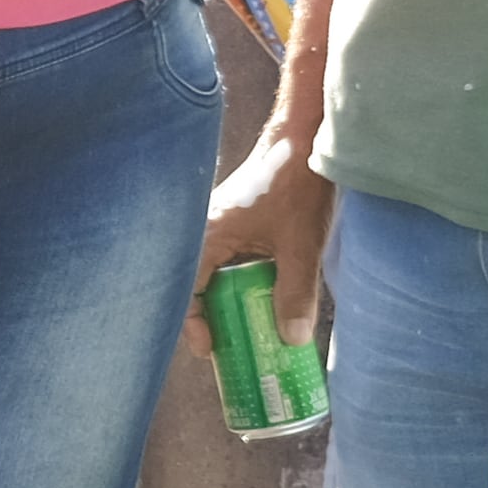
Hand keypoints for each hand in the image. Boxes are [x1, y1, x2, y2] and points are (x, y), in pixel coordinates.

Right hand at [190, 123, 334, 349]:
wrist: (305, 137)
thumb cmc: (295, 184)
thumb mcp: (299, 246)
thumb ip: (295, 293)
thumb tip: (291, 341)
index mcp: (205, 237)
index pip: (183, 291)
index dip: (193, 324)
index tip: (211, 349)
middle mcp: (205, 232)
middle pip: (198, 287)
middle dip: (216, 319)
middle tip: (237, 348)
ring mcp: (222, 226)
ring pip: (219, 275)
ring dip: (235, 301)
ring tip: (256, 328)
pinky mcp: (240, 222)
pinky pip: (234, 261)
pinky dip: (247, 282)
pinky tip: (270, 296)